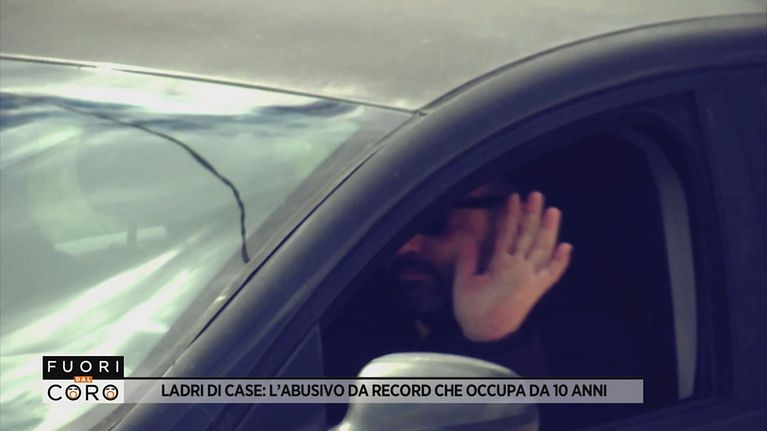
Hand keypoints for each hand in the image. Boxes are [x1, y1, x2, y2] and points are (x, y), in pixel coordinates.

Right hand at [453, 192, 571, 341]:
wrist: (489, 336)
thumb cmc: (472, 310)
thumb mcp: (463, 283)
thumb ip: (467, 260)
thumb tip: (469, 239)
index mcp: (499, 265)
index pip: (506, 232)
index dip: (511, 214)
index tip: (514, 197)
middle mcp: (519, 268)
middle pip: (528, 235)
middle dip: (532, 214)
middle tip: (537, 194)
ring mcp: (531, 279)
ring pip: (543, 249)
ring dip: (549, 229)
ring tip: (553, 210)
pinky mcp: (537, 290)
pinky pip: (553, 274)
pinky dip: (561, 261)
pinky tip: (567, 247)